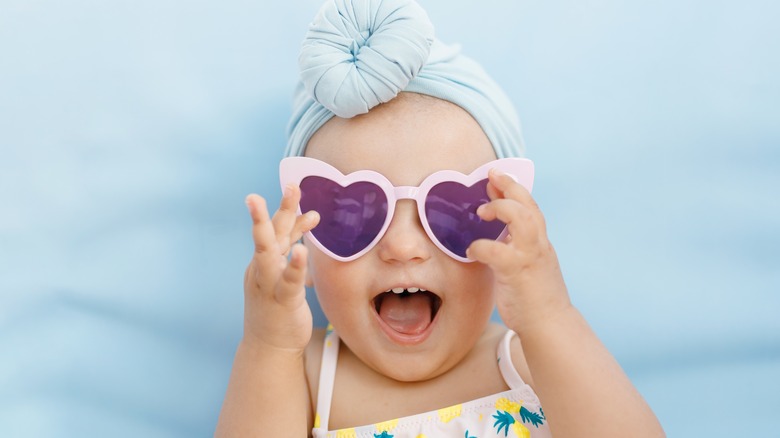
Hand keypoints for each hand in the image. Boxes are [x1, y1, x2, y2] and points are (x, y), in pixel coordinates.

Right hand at [243, 186, 319, 351]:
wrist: (268, 347)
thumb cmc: (277, 307)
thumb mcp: (282, 275)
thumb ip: (292, 251)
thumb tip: (306, 225)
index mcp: (263, 261)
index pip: (275, 230)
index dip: (286, 210)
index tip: (296, 187)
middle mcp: (261, 268)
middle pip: (269, 232)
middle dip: (280, 208)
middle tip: (292, 185)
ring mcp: (267, 284)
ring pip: (269, 252)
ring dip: (279, 230)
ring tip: (299, 211)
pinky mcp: (280, 301)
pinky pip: (288, 281)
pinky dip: (295, 265)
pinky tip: (303, 251)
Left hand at [466, 169, 570, 334]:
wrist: (550, 325)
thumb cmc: (534, 298)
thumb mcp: (528, 265)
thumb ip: (515, 248)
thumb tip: (495, 235)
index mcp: (540, 243)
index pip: (531, 206)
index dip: (514, 188)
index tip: (497, 176)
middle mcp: (538, 245)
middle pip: (528, 205)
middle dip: (509, 186)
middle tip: (490, 178)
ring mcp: (530, 257)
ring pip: (522, 219)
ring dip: (500, 209)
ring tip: (482, 212)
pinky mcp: (517, 272)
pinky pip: (497, 251)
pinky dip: (481, 246)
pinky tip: (472, 250)